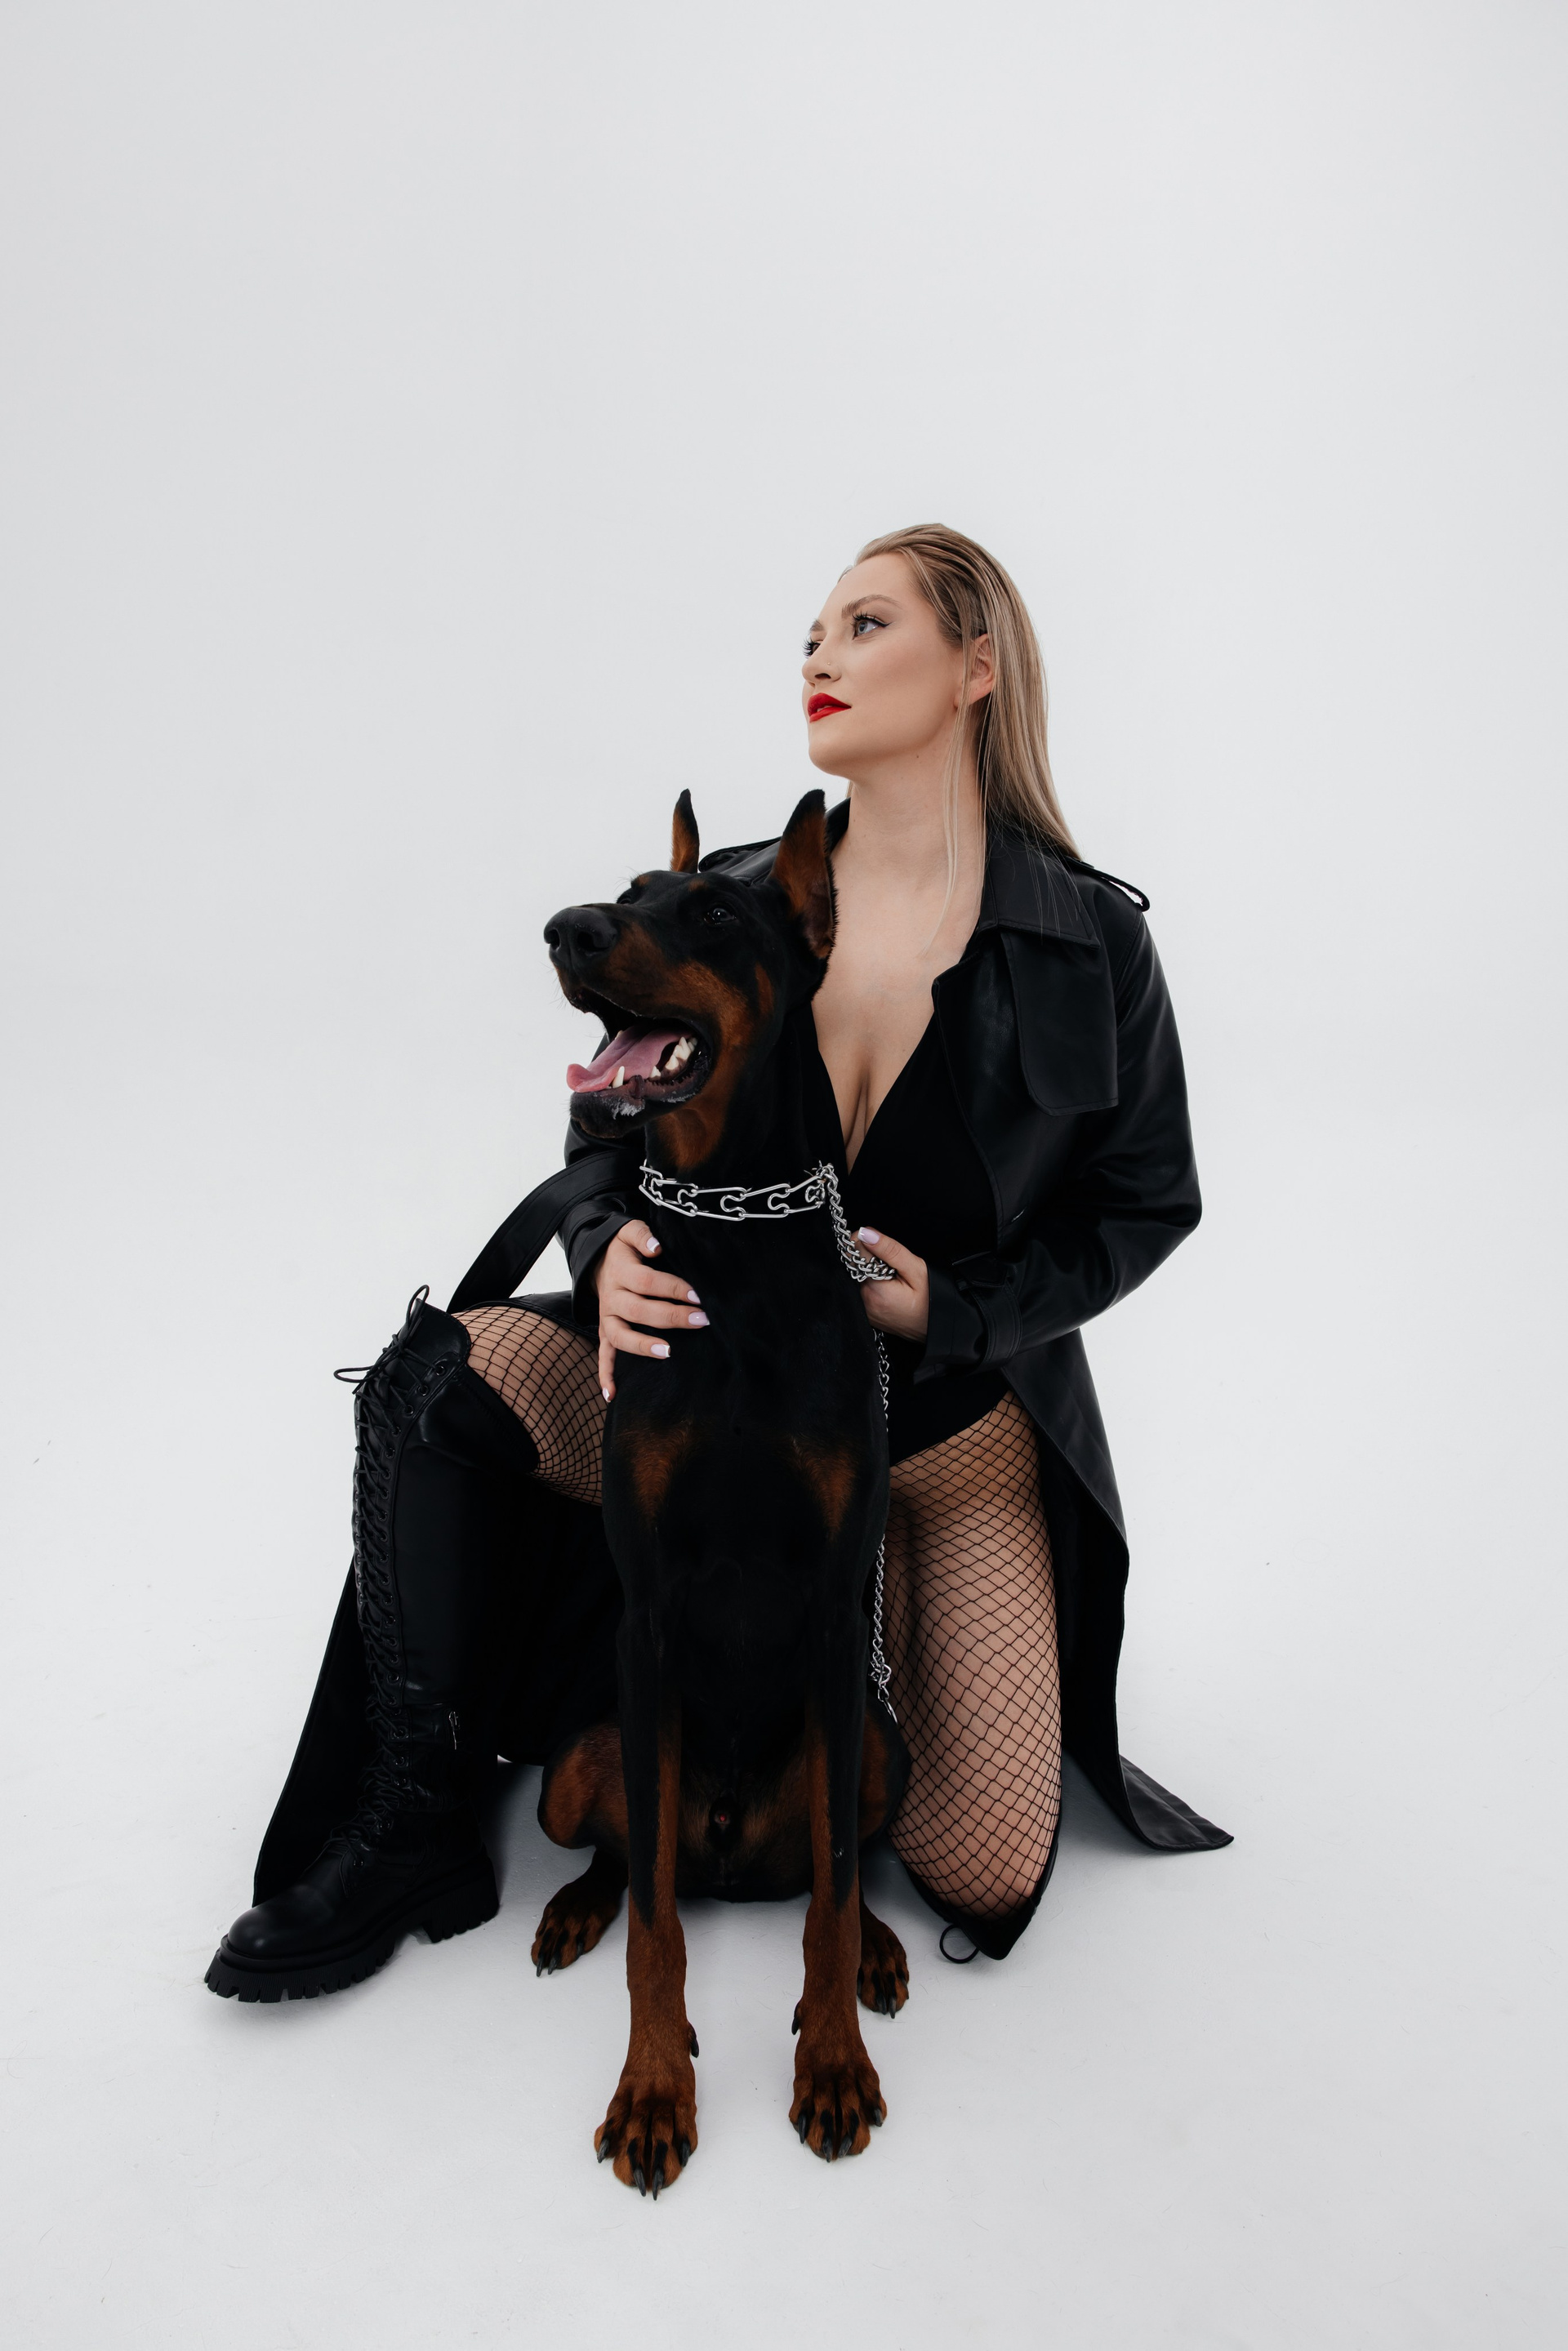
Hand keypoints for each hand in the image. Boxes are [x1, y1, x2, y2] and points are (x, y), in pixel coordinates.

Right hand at [593, 1219, 708, 1399]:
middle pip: (639, 1310)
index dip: (673, 1288)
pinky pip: (602, 1355)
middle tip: (700, 1320)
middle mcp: (612, 1297)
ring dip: (643, 1346)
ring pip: (620, 1335)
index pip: (648, 1282)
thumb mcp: (629, 1231)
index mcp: (621, 1272)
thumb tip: (657, 1247)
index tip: (698, 1295)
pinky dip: (605, 1375)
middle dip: (671, 1316)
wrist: (596, 1260)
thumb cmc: (624, 1249)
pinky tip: (612, 1395)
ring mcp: (607, 1317)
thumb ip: (642, 1235)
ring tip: (669, 1352)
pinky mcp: (604, 1331)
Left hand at [852, 1227, 928, 1342]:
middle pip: (858, 1265)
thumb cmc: (932, 1300)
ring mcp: (866, 1311)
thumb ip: (889, 1250)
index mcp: (875, 1291)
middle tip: (896, 1268)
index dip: (870, 1243)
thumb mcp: (916, 1269)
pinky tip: (892, 1290)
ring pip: (861, 1278)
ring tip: (896, 1281)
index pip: (857, 1252)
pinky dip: (876, 1286)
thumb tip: (865, 1233)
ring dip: (875, 1273)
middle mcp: (865, 1303)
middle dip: (874, 1259)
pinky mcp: (868, 1315)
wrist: (939, 1328)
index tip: (883, 1246)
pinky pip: (865, 1291)